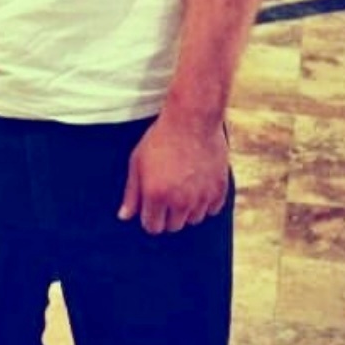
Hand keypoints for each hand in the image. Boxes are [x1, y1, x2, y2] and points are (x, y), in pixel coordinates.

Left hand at [117, 112, 228, 233]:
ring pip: (193, 219)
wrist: (193, 118)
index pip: (153, 227)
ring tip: (185, 185)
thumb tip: (125, 217)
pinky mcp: (219, 189)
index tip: (153, 205)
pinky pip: (212, 209)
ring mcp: (201, 196)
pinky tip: (200, 184)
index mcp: (156, 195)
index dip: (150, 217)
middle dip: (168, 214)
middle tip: (169, 191)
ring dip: (188, 209)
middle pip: (173, 226)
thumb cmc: (161, 137)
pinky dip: (206, 201)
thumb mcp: (137, 161)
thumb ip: (131, 193)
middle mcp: (179, 201)